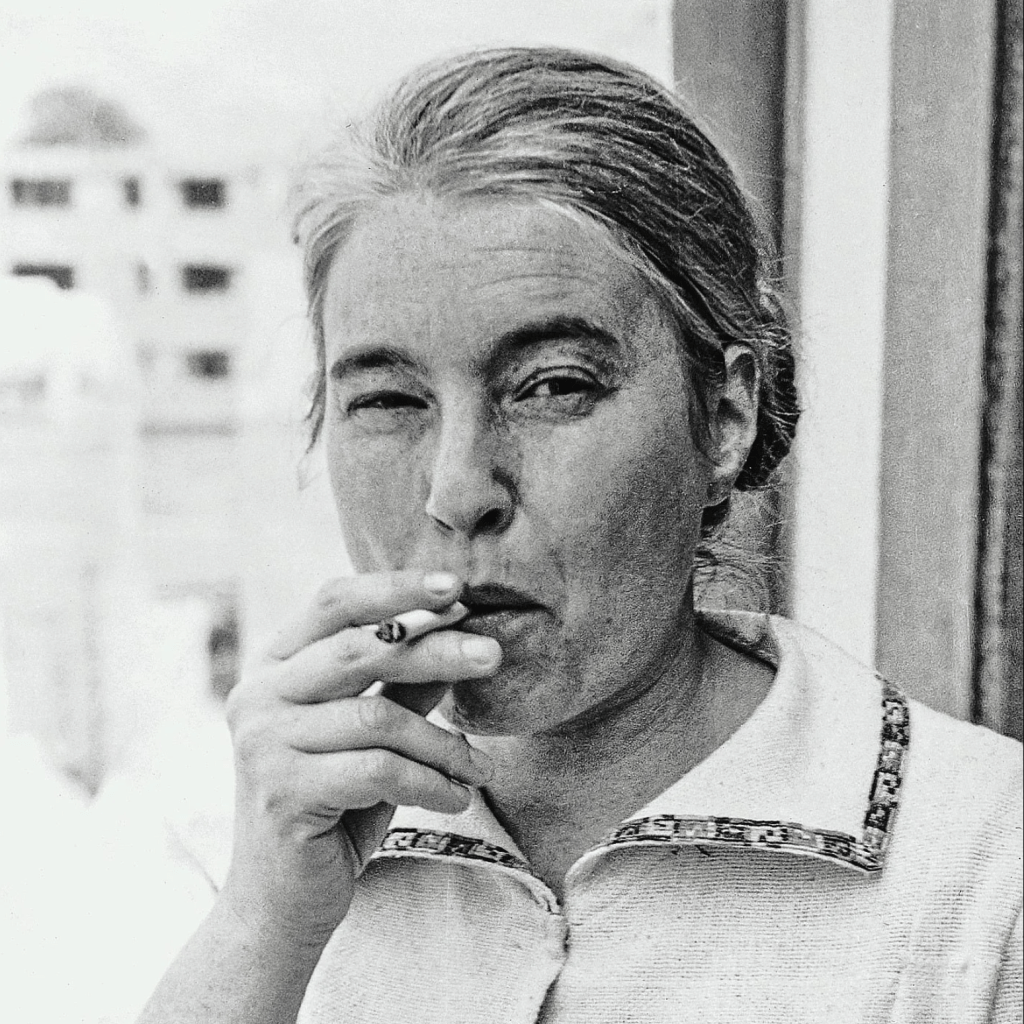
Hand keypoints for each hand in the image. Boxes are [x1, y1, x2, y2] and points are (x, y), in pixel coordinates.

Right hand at [219, 571, 499, 950]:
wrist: (282, 902)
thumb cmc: (335, 804)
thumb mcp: (375, 734)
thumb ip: (405, 683)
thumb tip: (459, 628)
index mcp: (274, 664)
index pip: (334, 602)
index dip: (396, 588)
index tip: (457, 587)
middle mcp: (257, 694)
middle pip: (357, 650)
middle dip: (433, 649)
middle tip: (492, 654)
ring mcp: (262, 743)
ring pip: (377, 717)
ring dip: (442, 743)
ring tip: (477, 767)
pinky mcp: (280, 792)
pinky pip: (378, 770)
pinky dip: (431, 782)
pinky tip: (455, 797)